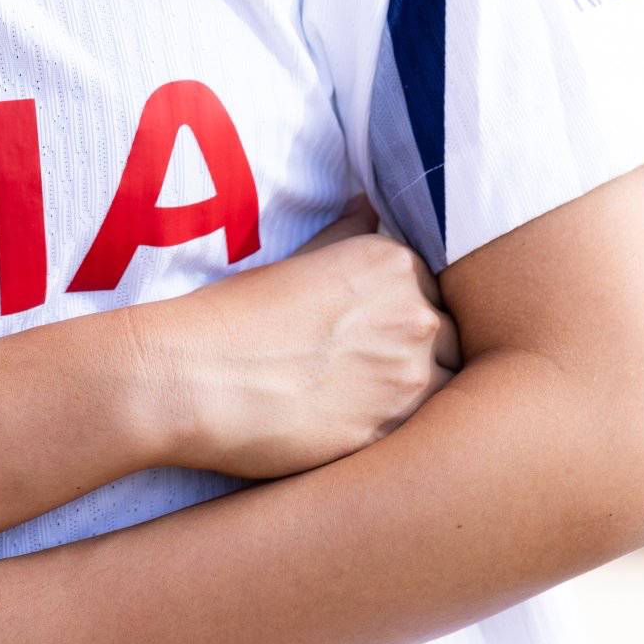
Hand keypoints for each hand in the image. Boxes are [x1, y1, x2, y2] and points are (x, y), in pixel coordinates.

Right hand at [153, 198, 460, 479]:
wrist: (194, 376)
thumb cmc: (233, 314)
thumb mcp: (296, 258)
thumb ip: (348, 234)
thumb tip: (370, 205)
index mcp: (392, 262)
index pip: (434, 291)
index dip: (403, 317)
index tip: (370, 333)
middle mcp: (414, 313)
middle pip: (449, 340)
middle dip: (419, 356)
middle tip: (365, 371)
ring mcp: (409, 376)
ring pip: (447, 391)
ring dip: (416, 398)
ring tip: (361, 403)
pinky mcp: (394, 433)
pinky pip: (422, 437)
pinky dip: (398, 434)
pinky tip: (355, 429)